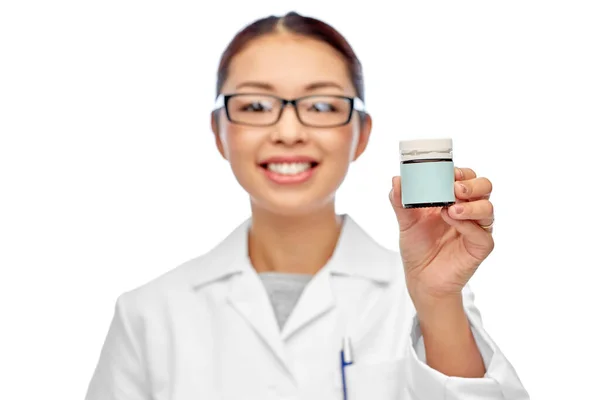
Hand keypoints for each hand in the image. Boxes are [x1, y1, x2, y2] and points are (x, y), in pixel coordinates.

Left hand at [389, 167, 494, 305]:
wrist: (421, 278)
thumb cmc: (417, 247)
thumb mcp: (405, 221)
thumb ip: (400, 201)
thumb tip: (397, 179)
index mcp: (453, 199)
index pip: (466, 177)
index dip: (461, 172)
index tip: (448, 172)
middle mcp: (469, 210)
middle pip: (484, 187)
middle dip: (472, 184)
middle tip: (454, 189)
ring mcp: (477, 228)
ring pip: (488, 208)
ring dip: (470, 205)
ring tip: (450, 209)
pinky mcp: (480, 247)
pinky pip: (483, 234)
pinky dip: (468, 225)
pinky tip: (453, 222)